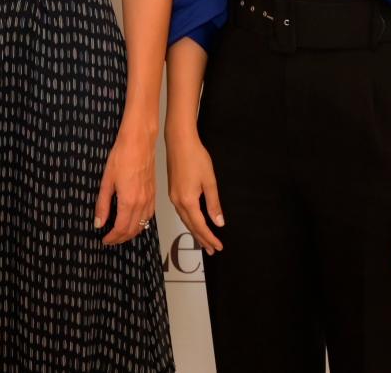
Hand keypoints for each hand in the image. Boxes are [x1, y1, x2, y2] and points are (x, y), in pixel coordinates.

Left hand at [94, 128, 157, 246]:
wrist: (139, 142)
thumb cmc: (121, 157)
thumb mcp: (107, 181)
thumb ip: (102, 204)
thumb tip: (99, 223)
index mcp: (128, 202)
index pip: (121, 229)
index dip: (112, 238)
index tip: (104, 240)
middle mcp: (141, 204)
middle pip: (132, 230)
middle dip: (121, 238)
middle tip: (110, 239)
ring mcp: (149, 199)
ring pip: (142, 225)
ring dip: (131, 233)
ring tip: (120, 234)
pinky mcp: (153, 194)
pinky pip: (149, 216)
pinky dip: (141, 224)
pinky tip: (135, 222)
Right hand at [165, 130, 224, 254]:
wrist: (179, 141)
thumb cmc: (195, 157)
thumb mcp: (209, 181)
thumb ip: (214, 204)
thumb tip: (218, 222)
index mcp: (187, 200)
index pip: (200, 226)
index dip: (210, 238)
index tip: (218, 247)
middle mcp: (178, 201)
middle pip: (190, 226)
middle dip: (202, 239)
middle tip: (212, 250)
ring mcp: (173, 196)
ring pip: (185, 220)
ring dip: (195, 231)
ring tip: (204, 240)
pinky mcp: (172, 190)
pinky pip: (181, 212)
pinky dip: (189, 221)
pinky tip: (193, 222)